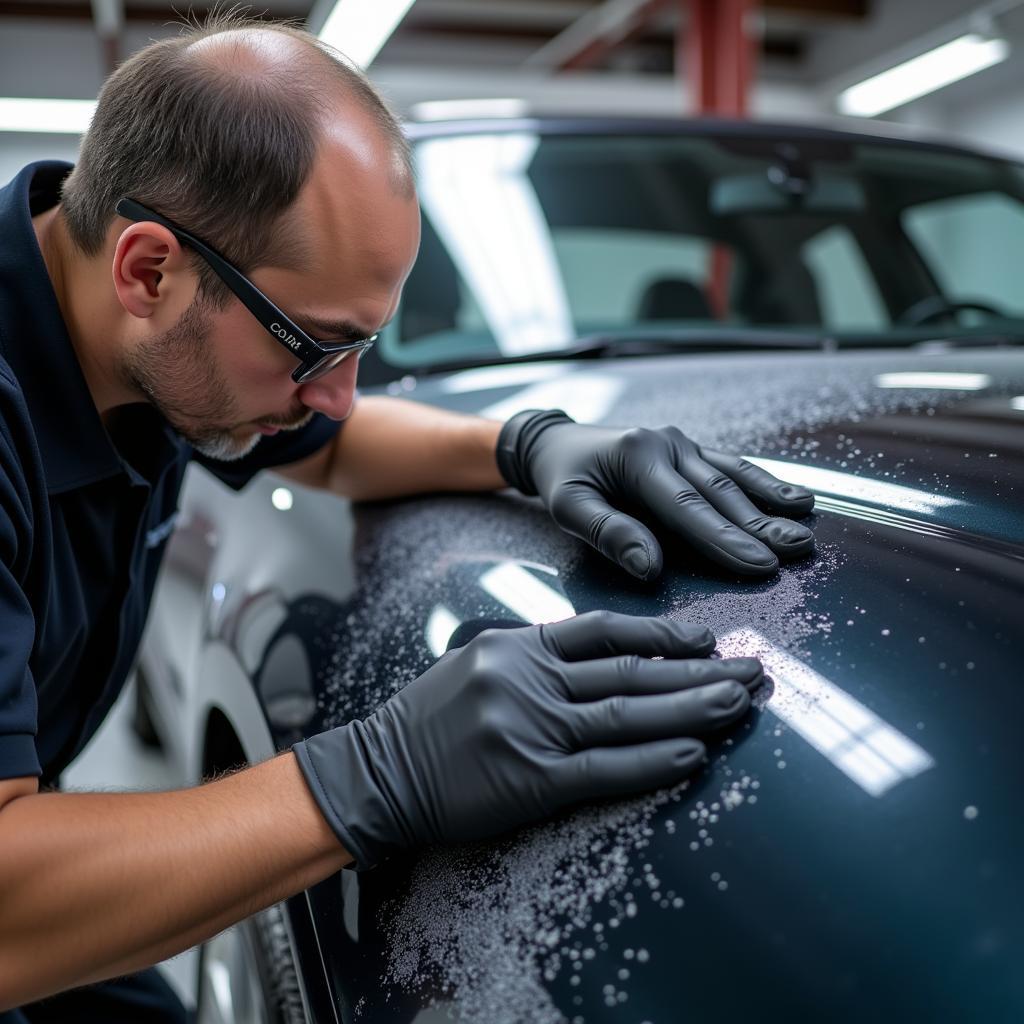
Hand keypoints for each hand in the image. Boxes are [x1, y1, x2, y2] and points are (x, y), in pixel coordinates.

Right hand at [294, 612, 761, 867]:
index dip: (661, 634)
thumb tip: (603, 657)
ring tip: (741, 702)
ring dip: (691, 708)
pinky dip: (652, 761)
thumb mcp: (479, 663)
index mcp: (520, 646)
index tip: (705, 640)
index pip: (604, 630)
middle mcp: (529, 679)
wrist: (378, 770)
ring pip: (627, 714)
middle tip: (753, 670)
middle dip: (697, 671)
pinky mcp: (530, 779)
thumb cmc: (431, 718)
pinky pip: (603, 769)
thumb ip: (538, 656)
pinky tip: (694, 753)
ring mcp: (531, 728)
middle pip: (629, 671)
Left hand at [497, 410, 814, 580]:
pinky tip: (795, 499)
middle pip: (719, 493)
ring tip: (805, 529)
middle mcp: (667, 444)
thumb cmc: (563, 480)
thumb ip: (608, 533)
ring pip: (733, 478)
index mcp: (638, 456)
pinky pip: (732, 468)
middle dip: (760, 526)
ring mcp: (683, 444)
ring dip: (771, 505)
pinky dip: (765, 484)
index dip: (723, 538)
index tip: (757, 565)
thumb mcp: (567, 507)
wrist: (557, 442)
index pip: (685, 507)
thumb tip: (651, 568)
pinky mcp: (691, 450)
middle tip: (796, 553)